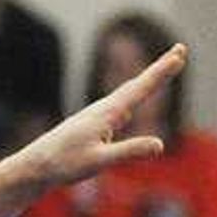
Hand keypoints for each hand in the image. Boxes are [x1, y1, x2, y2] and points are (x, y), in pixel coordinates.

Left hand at [0, 44, 185, 216]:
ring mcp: (99, 115)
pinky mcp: (93, 125)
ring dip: (148, 80)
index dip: (162, 71)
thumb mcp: (99, 162)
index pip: (142, 88)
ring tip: (166, 67)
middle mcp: (105, 108)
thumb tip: (160, 145)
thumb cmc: (65, 164)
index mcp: (109, 113)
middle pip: (138, 85)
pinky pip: (120, 105)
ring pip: (129, 93)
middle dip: (160, 69)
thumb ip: (129, 151)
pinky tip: (134, 98)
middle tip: (180, 50)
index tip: (179, 53)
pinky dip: (134, 95)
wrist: (36, 165)